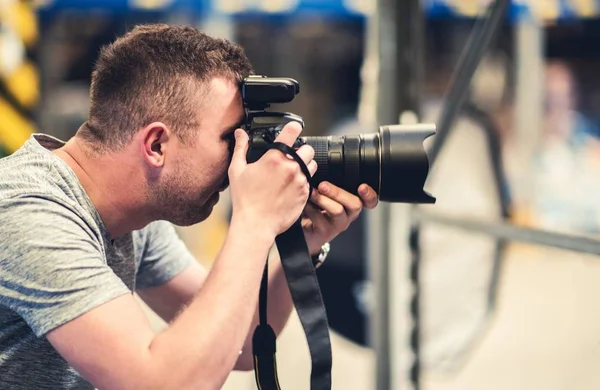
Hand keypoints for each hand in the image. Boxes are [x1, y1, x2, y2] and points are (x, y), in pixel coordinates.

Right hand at [228, 122, 316, 238]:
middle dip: (302, 150)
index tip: (294, 127)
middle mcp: (291, 167)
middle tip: (292, 157)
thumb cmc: (245, 200)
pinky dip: (304, 181)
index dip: (294, 127)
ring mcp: (300, 181)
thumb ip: (240, 148)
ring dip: (306, 165)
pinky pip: (311, 181)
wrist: (256, 225)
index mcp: (274, 158)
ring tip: (293, 172)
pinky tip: (292, 187)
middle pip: (308, 149)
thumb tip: (240, 133)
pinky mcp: (305, 194)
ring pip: (313, 164)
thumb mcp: (237, 170)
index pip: (292, 131)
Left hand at [302, 182, 378, 254]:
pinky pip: (320, 219)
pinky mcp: (325, 232)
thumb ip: (327, 184)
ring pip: (338, 211)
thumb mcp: (324, 194)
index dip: (370, 195)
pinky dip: (311, 209)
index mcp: (350, 204)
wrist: (302, 231)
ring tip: (312, 193)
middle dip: (338, 192)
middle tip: (323, 185)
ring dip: (323, 199)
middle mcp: (348, 215)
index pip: (369, 201)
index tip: (362, 187)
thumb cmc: (314, 209)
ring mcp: (338, 225)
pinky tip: (304, 204)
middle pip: (355, 204)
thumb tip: (319, 166)